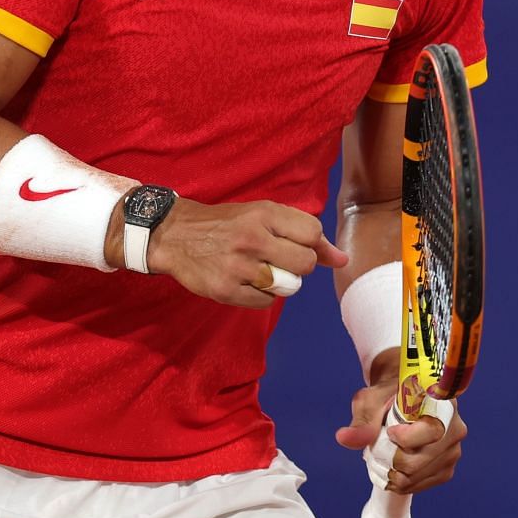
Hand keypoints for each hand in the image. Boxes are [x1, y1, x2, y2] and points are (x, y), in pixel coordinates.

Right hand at [141, 198, 348, 308]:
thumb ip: (304, 234)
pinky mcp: (225, 290)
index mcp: (263, 214)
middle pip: (305, 264)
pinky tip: (245, 282)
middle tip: (278, 260)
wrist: (174, 234)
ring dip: (280, 283)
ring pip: (288, 287)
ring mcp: (237, 267)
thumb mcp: (263, 216)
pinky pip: (266, 303)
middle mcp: (251, 238)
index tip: (294, 244)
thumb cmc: (226, 224)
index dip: (311, 244)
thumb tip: (343, 260)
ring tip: (260, 271)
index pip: (313, 233)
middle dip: (298, 267)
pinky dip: (261, 296)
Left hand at [335, 373, 467, 495]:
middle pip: (419, 462)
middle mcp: (455, 428)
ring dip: (392, 471)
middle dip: (389, 460)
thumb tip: (344, 439)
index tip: (389, 431)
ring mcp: (453, 451)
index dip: (406, 438)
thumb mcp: (371, 400)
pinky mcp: (446, 469)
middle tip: (376, 447)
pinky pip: (420, 486)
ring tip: (383, 454)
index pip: (431, 432)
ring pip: (416, 477)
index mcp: (444, 404)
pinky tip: (391, 466)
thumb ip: (362, 419)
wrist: (402, 400)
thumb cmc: (387, 395)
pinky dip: (400, 481)